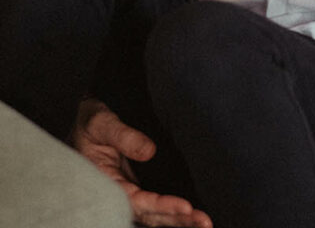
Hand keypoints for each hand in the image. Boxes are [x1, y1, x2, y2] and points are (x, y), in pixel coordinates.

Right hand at [72, 98, 211, 227]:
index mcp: (106, 184)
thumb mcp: (101, 123)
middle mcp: (119, 192)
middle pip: (149, 214)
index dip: (161, 206)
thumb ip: (124, 136)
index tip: (185, 207)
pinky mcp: (138, 184)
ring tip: (204, 223)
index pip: (137, 202)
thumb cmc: (91, 121)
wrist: (89, 117)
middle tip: (204, 221)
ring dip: (178, 220)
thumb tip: (150, 151)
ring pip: (155, 213)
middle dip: (176, 219)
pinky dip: (172, 211)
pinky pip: (155, 203)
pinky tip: (191, 215)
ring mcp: (130, 190)